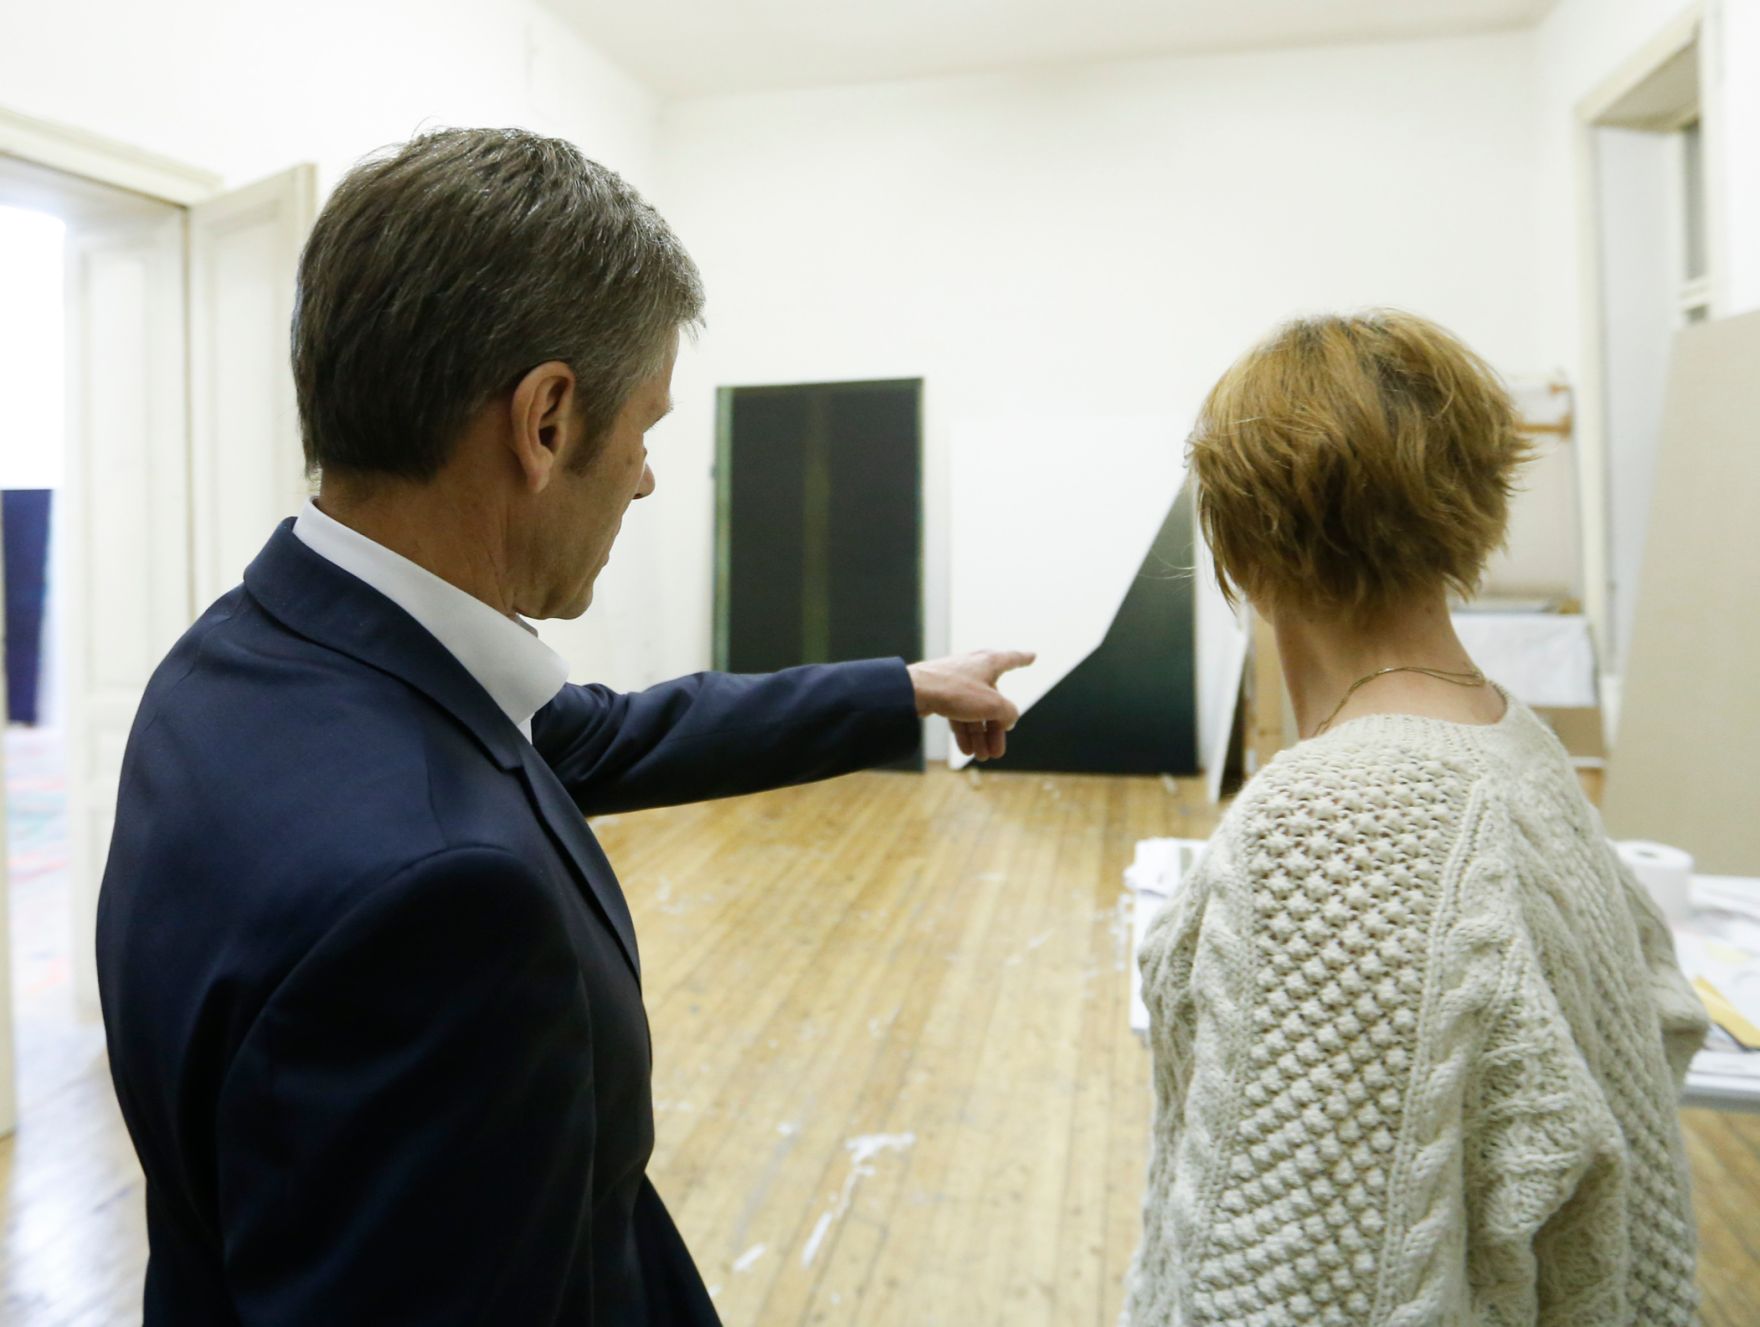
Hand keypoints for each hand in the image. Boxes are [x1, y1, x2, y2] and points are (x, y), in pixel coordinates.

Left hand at [906, 650, 1035, 761]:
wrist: (914, 691)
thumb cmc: (955, 690)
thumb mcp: (993, 704)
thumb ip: (1008, 713)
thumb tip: (1008, 720)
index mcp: (990, 662)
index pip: (1013, 659)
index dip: (1024, 659)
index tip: (1033, 656)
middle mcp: (974, 669)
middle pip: (993, 701)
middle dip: (995, 729)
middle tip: (997, 752)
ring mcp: (957, 682)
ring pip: (975, 711)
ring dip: (980, 735)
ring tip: (982, 757)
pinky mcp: (942, 694)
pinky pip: (959, 715)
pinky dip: (964, 731)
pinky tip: (966, 750)